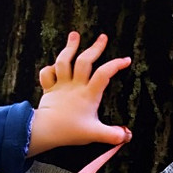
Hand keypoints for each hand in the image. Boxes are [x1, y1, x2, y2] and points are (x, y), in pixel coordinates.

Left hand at [28, 31, 132, 155]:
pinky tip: (55, 64)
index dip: (115, 65)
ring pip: (63, 61)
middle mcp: (75, 86)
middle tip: (103, 37)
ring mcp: (61, 85)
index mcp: (88, 94)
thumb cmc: (70, 131)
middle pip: (84, 61)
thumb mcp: (95, 134)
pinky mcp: (49, 89)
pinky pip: (47, 73)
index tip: (126, 60)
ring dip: (69, 47)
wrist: (45, 131)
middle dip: (95, 48)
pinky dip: (50, 68)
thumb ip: (112, 134)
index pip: (104, 74)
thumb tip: (127, 136)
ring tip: (74, 35)